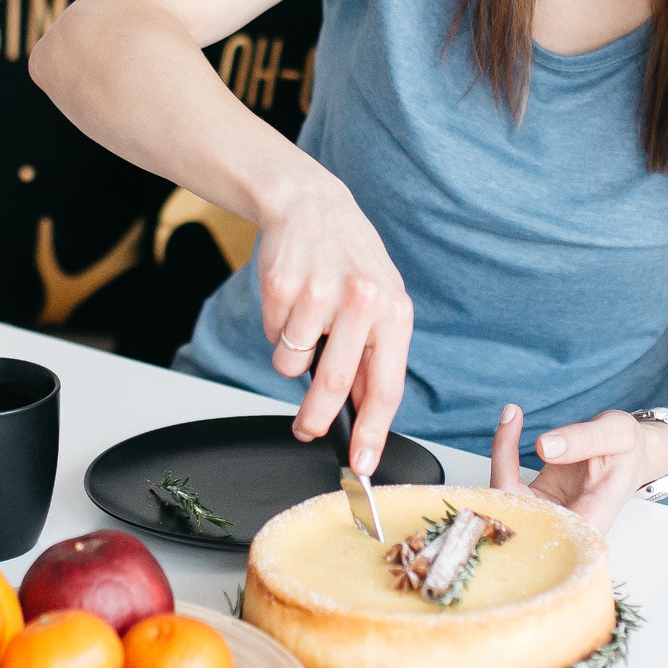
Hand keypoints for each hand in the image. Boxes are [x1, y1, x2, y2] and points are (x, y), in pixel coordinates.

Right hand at [255, 172, 411, 475]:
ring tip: (304, 325)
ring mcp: (319, 293)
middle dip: (316, 420)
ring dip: (292, 358)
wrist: (311, 204)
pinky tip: (291, 300)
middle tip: (307, 430)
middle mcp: (361, 301)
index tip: (362, 463)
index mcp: (394, 311)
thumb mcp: (380, 302)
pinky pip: (273, 335)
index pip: (386, 387)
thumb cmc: (350, 260)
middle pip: (333, 384)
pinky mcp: (282, 286)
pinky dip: (277, 329)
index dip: (373, 432)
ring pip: (293, 363)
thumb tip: (363, 415)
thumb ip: (374, 356)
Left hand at [488, 404, 667, 531]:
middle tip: (513, 418)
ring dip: (501, 458)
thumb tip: (543, 447)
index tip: (531, 451)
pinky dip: (503, 453)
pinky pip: (507, 482)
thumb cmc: (629, 450)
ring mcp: (546, 513)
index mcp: (590, 522)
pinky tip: (513, 421)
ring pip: (504, 500)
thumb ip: (584, 440)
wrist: (631, 452)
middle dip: (503, 470)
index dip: (522, 500)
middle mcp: (564, 525)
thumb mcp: (618, 434)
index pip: (545, 524)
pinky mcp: (534, 499)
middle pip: (515, 517)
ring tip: (513, 415)